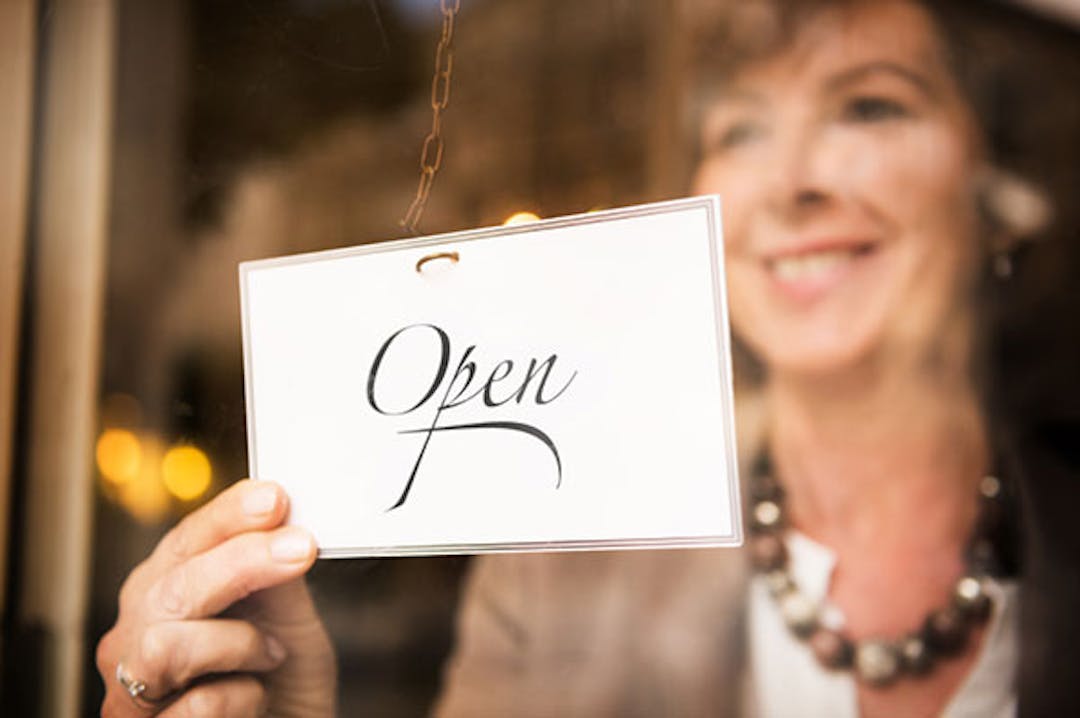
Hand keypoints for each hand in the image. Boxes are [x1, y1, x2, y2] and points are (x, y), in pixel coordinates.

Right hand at [97, 480, 335, 716]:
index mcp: (164, 591)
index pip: (187, 540)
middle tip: (301, 549)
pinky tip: (254, 700)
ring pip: (166, 645)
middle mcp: (134, 636)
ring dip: (238, 643)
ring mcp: (130, 690)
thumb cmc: (280, 683)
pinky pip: (198, 706)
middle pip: (173, 587)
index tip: (274, 499)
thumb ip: (276, 576)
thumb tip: (282, 521)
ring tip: (270, 656)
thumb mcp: (286, 620)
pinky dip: (243, 699)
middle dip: (242, 562)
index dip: (228, 516)